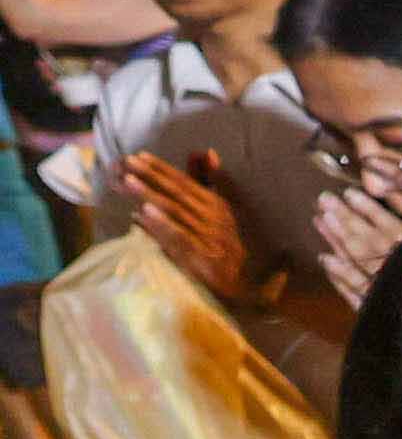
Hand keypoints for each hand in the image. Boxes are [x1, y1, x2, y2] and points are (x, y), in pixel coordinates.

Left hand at [125, 151, 246, 301]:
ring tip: (127, 182)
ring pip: (176, 212)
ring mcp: (210, 239)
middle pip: (178, 194)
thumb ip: (208, 182)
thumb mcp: (218, 212)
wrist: (236, 287)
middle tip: (128, 163)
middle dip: (151, 177)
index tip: (139, 156)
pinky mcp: (202, 258)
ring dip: (150, 195)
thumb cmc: (220, 245)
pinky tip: (142, 213)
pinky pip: (178, 237)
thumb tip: (206, 152)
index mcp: (218, 206)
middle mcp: (216, 219)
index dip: (162, 168)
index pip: (186, 183)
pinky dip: (161, 224)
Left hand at [311, 182, 401, 308]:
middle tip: (324, 199)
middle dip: (344, 219)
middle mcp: (398, 272)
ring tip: (319, 221)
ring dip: (336, 242)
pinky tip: (325, 259)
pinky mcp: (378, 313)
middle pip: (366, 243)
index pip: (389, 228)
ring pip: (355, 264)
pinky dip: (339, 276)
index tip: (350, 193)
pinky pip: (354, 292)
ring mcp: (384, 293)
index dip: (369, 210)